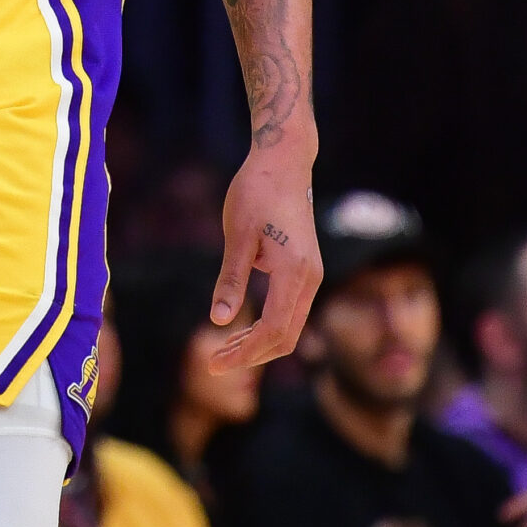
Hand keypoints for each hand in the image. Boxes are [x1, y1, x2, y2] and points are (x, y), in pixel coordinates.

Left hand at [208, 146, 320, 367]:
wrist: (283, 162)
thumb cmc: (256, 192)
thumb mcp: (237, 235)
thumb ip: (231, 279)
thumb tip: (219, 320)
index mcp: (294, 272)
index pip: (274, 330)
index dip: (246, 353)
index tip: (215, 363)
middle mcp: (310, 279)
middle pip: (286, 337)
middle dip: (251, 355)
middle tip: (214, 362)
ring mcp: (312, 275)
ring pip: (289, 327)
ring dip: (259, 344)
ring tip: (223, 350)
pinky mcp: (306, 270)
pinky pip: (290, 311)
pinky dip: (267, 327)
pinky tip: (241, 330)